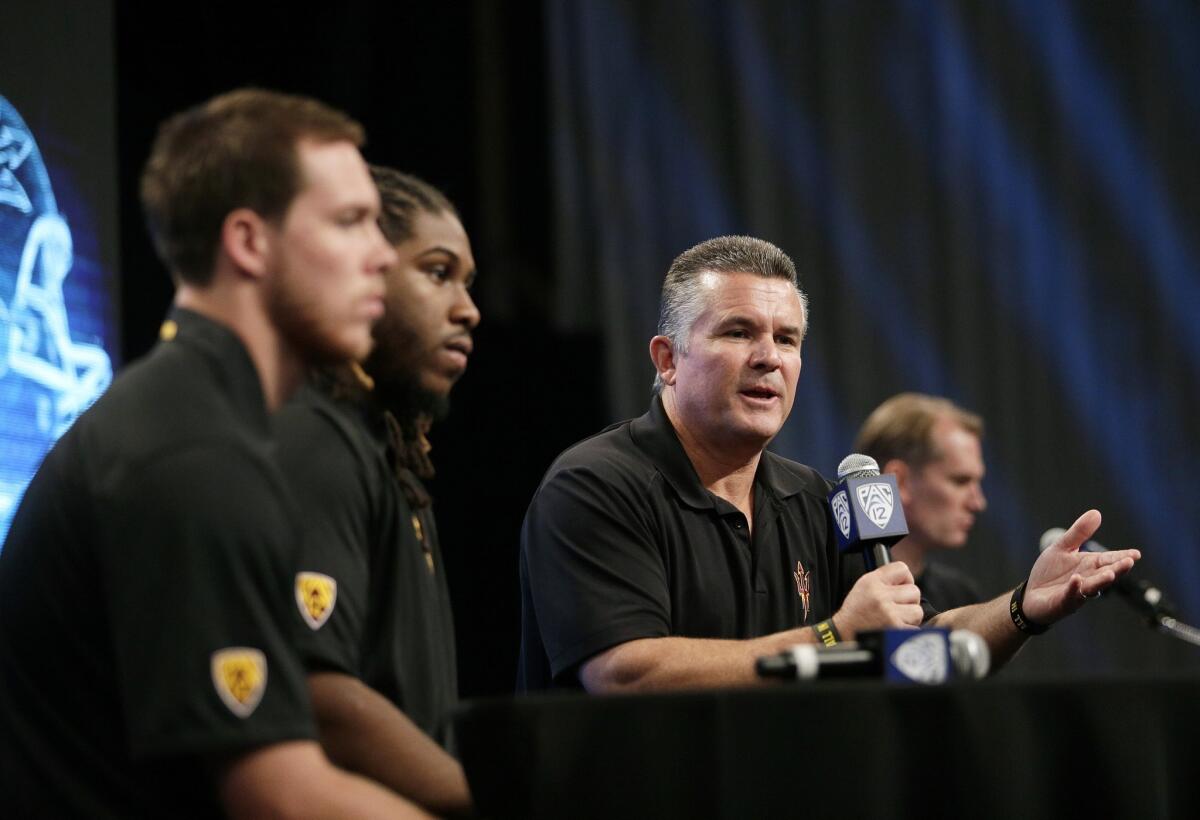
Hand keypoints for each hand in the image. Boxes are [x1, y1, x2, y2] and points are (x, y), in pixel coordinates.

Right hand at [833, 562, 923, 638]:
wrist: (845, 633)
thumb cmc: (856, 611)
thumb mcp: (864, 586)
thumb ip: (885, 579)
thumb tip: (908, 579)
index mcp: (872, 582)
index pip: (902, 568)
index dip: (905, 578)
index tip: (900, 587)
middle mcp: (880, 596)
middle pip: (914, 591)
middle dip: (908, 600)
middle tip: (897, 606)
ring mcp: (889, 614)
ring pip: (917, 610)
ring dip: (910, 616)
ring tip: (896, 618)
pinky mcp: (895, 630)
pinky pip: (915, 627)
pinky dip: (908, 630)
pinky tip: (894, 628)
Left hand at [1021, 509, 1140, 623]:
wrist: (1031, 595)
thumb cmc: (1050, 572)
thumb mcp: (1062, 548)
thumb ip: (1079, 533)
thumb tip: (1097, 513)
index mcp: (1090, 565)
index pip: (1109, 560)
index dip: (1122, 557)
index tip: (1136, 554)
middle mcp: (1088, 580)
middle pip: (1105, 574)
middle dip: (1117, 569)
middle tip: (1129, 562)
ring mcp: (1077, 593)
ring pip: (1092, 587)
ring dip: (1101, 581)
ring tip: (1110, 573)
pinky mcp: (1062, 602)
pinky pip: (1070, 596)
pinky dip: (1074, 588)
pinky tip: (1077, 580)